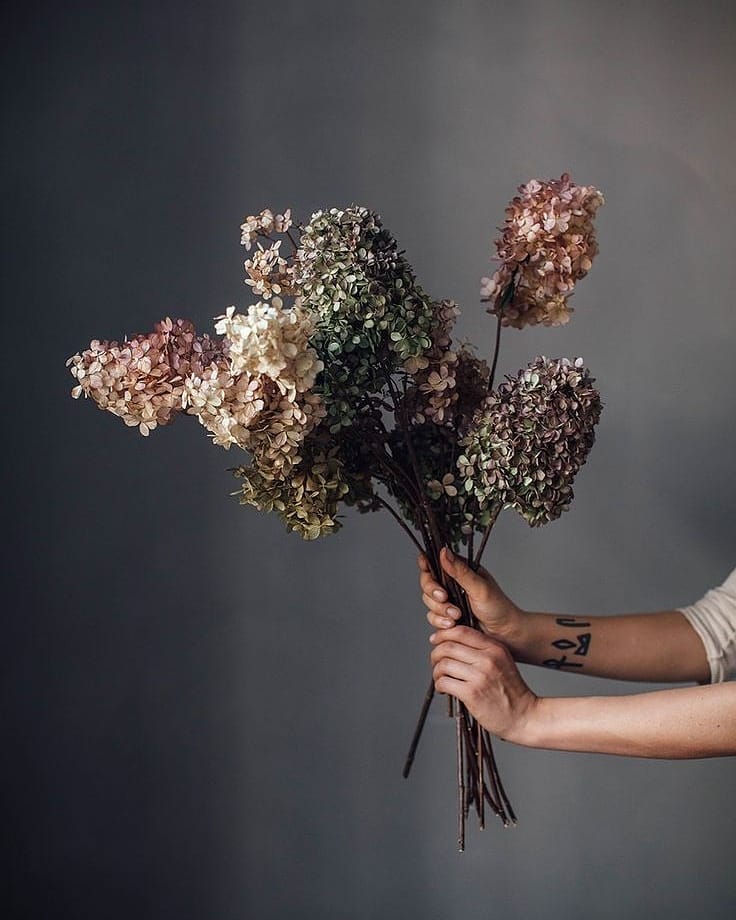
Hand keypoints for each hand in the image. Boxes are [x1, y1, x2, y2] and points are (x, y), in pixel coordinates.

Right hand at [418, 547, 523, 643]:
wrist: (504, 634)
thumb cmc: (499, 608)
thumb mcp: (480, 587)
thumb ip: (460, 571)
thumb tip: (444, 552)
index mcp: (461, 570)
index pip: (435, 562)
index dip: (427, 565)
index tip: (427, 571)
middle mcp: (452, 584)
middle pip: (427, 582)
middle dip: (434, 592)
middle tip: (446, 598)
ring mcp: (449, 600)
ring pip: (428, 601)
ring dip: (440, 610)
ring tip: (457, 616)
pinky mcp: (447, 616)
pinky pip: (433, 617)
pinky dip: (440, 621)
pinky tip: (453, 624)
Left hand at [430, 625, 538, 743]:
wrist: (524, 716)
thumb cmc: (510, 691)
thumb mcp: (502, 661)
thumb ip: (482, 650)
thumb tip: (452, 641)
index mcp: (495, 648)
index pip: (461, 631)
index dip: (443, 634)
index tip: (436, 640)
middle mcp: (488, 659)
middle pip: (448, 646)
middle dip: (435, 654)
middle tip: (435, 663)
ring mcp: (480, 676)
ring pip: (443, 664)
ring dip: (436, 672)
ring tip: (440, 678)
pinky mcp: (472, 694)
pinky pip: (444, 682)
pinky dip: (439, 685)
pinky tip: (444, 689)